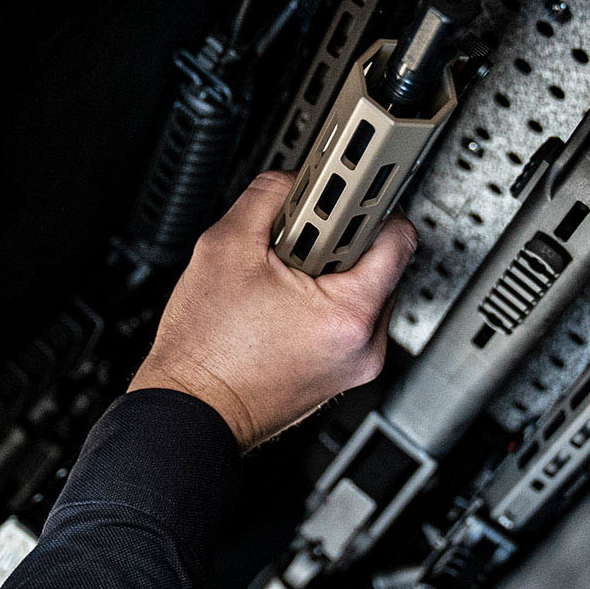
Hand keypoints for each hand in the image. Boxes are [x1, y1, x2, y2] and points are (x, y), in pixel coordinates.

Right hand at [130, 170, 417, 449]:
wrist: (192, 409)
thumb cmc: (205, 349)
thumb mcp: (225, 246)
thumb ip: (269, 196)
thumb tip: (295, 179)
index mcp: (350, 314)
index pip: (398, 236)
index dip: (368, 204)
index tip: (345, 193)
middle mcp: (367, 345)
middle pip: (381, 262)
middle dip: (341, 240)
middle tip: (298, 239)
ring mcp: (357, 363)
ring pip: (363, 290)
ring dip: (331, 271)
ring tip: (284, 276)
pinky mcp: (342, 373)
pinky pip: (347, 318)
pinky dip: (323, 301)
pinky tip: (283, 303)